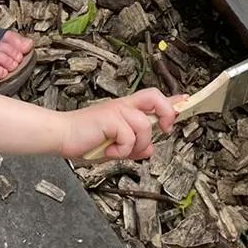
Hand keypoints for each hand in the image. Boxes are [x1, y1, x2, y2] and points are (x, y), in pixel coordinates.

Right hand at [59, 90, 180, 160]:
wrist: (61, 136)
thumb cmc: (85, 140)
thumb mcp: (115, 147)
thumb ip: (133, 147)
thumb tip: (150, 149)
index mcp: (125, 110)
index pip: (153, 99)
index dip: (171, 100)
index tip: (185, 100)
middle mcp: (123, 106)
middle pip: (154, 96)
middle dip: (167, 112)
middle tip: (165, 129)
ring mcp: (117, 110)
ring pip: (145, 125)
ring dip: (136, 145)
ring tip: (118, 151)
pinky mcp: (110, 118)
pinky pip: (129, 137)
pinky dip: (121, 150)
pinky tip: (108, 151)